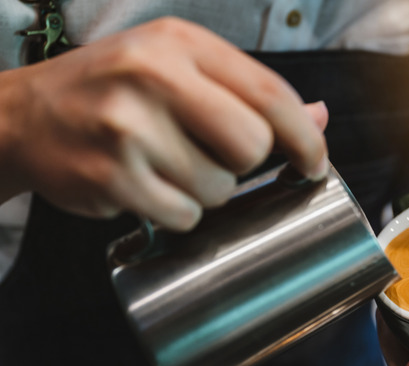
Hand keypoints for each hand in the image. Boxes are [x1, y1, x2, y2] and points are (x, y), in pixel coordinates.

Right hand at [0, 17, 328, 230]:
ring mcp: (127, 128)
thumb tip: (318, 117)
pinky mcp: (110, 176)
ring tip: (166, 166)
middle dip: (245, 164)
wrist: (25, 115)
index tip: (315, 162)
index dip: (305, 137)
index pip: (271, 93)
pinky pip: (183, 215)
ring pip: (219, 188)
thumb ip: (248, 91)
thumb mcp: (179, 68)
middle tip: (214, 156)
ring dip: (206, 190)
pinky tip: (147, 186)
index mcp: (181, 44)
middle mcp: (153, 77)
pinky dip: (176, 212)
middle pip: (251, 146)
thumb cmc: (114, 90)